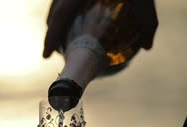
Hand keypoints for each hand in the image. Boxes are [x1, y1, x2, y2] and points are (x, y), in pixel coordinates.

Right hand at [43, 0, 158, 57]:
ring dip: (56, 19)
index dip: (51, 37)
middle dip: (51, 32)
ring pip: (58, 2)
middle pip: (55, 11)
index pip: (60, 16)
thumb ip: (147, 21)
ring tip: (59, 35)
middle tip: (51, 50)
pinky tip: (74, 15)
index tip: (45, 56)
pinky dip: (66, 8)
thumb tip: (147, 46)